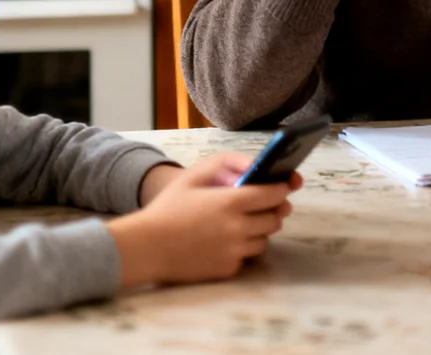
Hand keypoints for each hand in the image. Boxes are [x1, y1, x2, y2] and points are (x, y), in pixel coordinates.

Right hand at [107, 152, 299, 286]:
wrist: (147, 246)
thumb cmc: (169, 207)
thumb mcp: (194, 175)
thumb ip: (226, 162)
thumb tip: (255, 164)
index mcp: (231, 202)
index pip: (275, 194)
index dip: (282, 188)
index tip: (284, 184)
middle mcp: (238, 228)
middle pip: (275, 218)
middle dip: (273, 209)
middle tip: (264, 203)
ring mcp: (234, 251)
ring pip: (264, 239)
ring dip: (259, 229)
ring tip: (241, 221)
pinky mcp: (228, 269)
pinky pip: (247, 256)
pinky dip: (243, 247)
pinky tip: (225, 239)